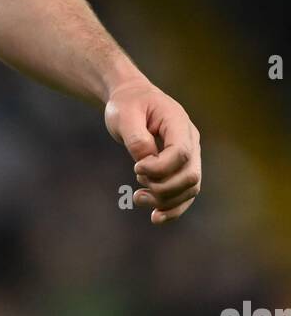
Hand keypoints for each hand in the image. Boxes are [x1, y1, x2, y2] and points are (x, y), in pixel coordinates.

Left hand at [104, 78, 201, 224]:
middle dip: (163, 187)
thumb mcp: (124, 114)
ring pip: (190, 189)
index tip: (136, 168)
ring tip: (138, 198)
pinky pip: (185, 193)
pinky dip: (173, 208)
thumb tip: (147, 164)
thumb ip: (136, 138)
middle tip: (137, 181)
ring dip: (166, 201)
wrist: (131, 98)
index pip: (181, 153)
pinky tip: (155, 217)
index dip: (160, 168)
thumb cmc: (127, 103)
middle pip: (190, 175)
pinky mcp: (182, 167)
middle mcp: (190, 139)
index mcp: (178, 121)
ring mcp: (190, 154)